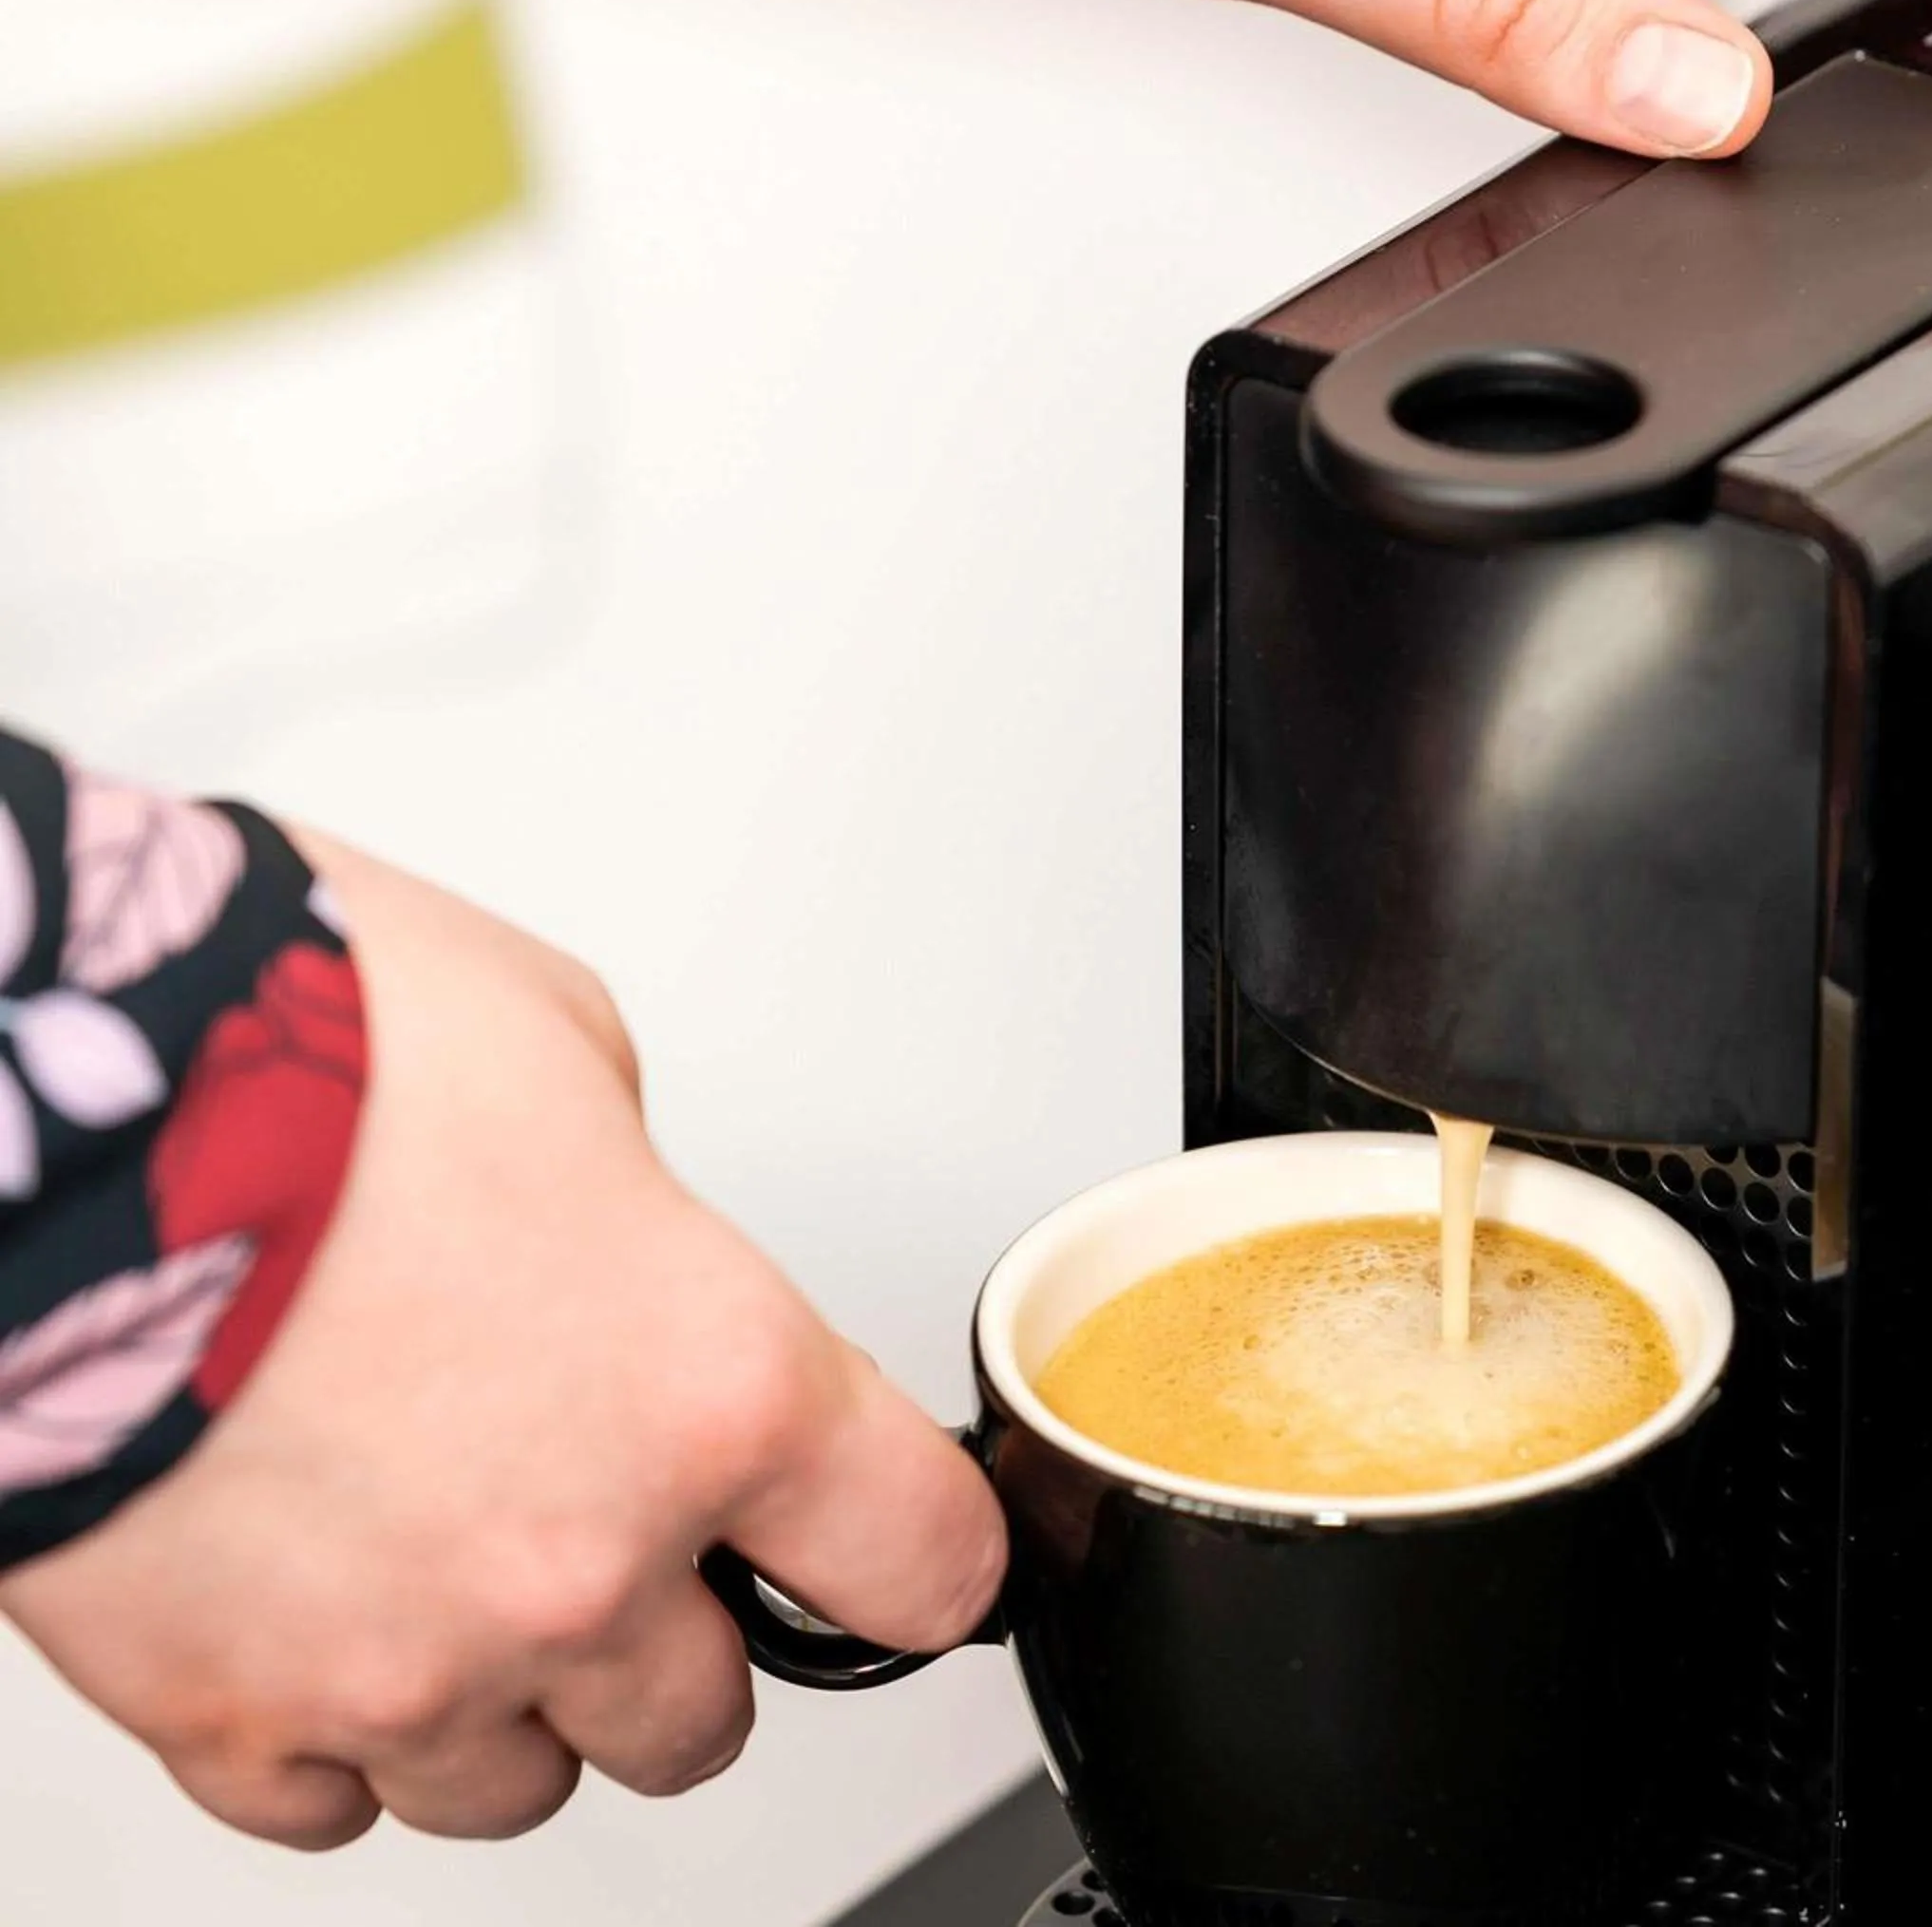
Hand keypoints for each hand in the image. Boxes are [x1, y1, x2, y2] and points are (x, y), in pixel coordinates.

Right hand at [0, 830, 1001, 1846]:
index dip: (919, 1547)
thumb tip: (647, 1253)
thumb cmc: (293, 1043)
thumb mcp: (568, 1051)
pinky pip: (334, 1808)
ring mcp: (402, 1660)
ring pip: (525, 1783)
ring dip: (516, 1697)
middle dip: (683, 1628)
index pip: (923, 1561)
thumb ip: (650, 1203)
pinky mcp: (223, 1712)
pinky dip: (342, 1733)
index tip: (892, 1538)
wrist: (45, 1109)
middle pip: (710, 1715)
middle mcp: (581, 1555)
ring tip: (448, 1557)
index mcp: (716, 1386)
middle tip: (618, 1521)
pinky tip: (324, 1611)